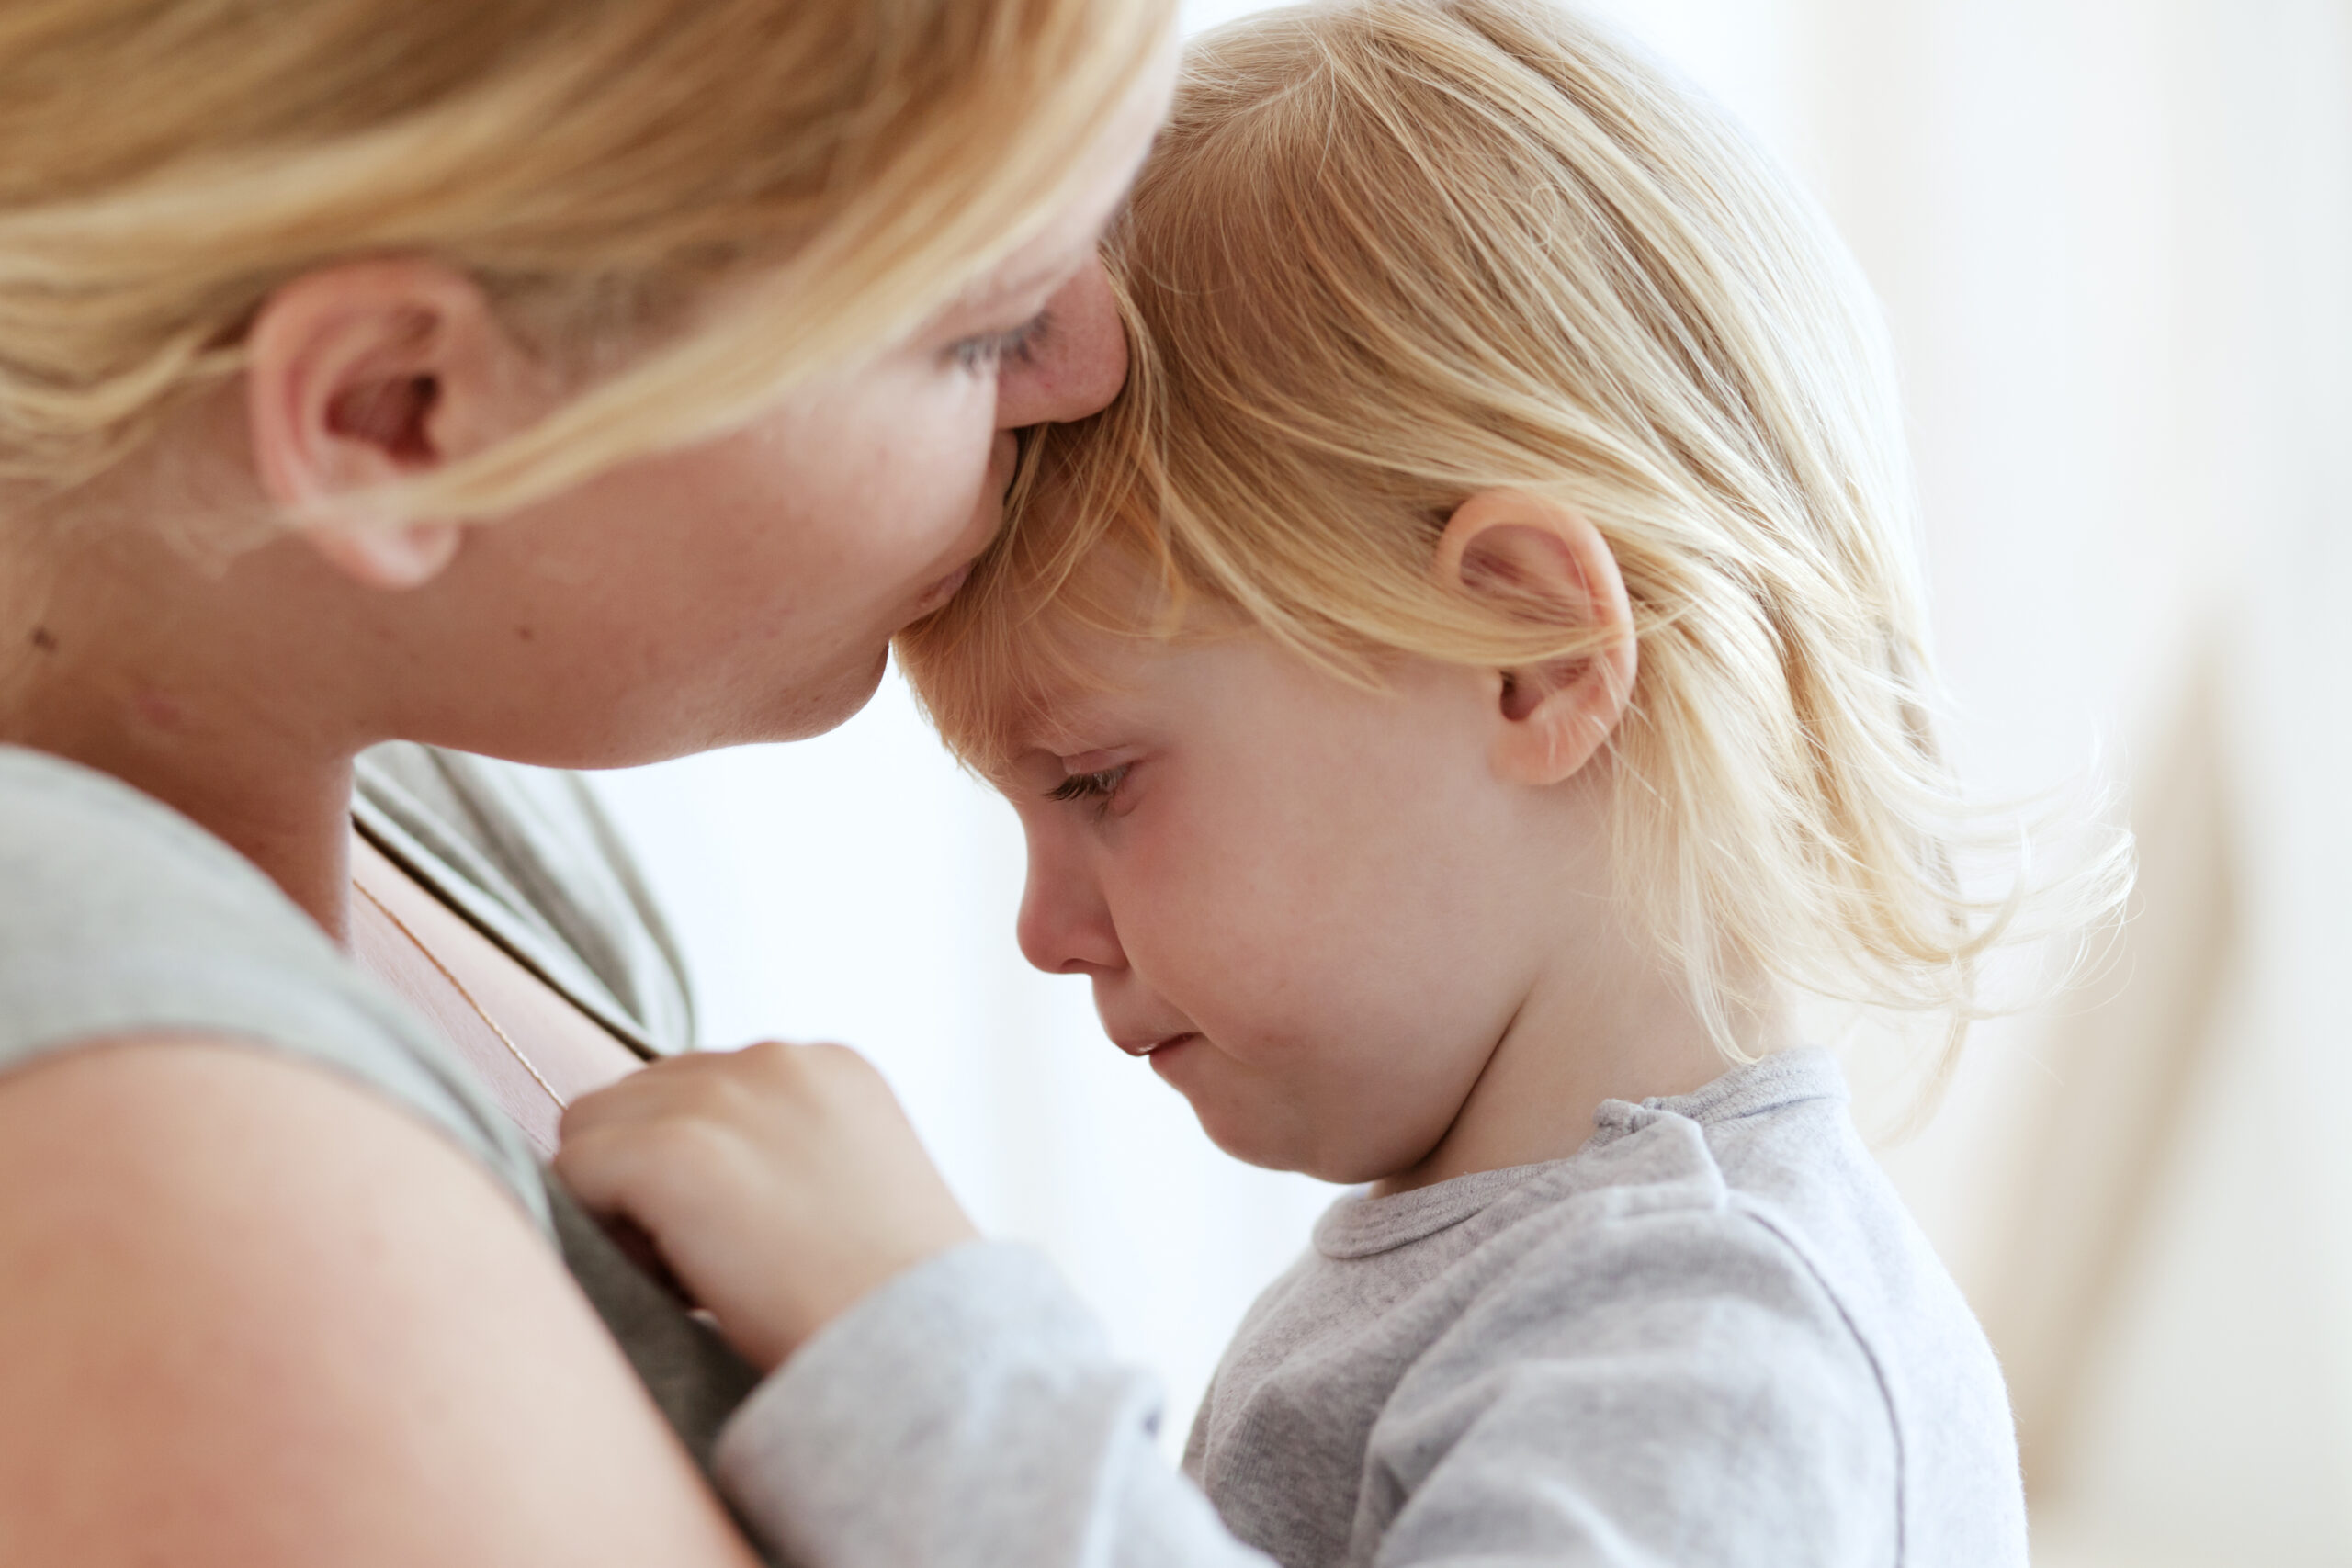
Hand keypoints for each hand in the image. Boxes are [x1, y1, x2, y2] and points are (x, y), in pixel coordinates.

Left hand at [554, 1042, 976, 1371]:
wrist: (921, 1349)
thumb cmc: (890, 1300)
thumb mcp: (854, 1186)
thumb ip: (781, 1148)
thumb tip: (683, 1170)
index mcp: (828, 1066)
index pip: (697, 1082)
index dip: (696, 1162)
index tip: (745, 1232)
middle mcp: (774, 1059)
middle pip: (636, 1094)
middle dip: (649, 1172)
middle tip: (712, 1259)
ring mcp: (722, 1099)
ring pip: (590, 1126)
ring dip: (618, 1197)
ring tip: (692, 1267)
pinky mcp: (674, 1152)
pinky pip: (572, 1171)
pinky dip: (600, 1230)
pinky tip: (673, 1277)